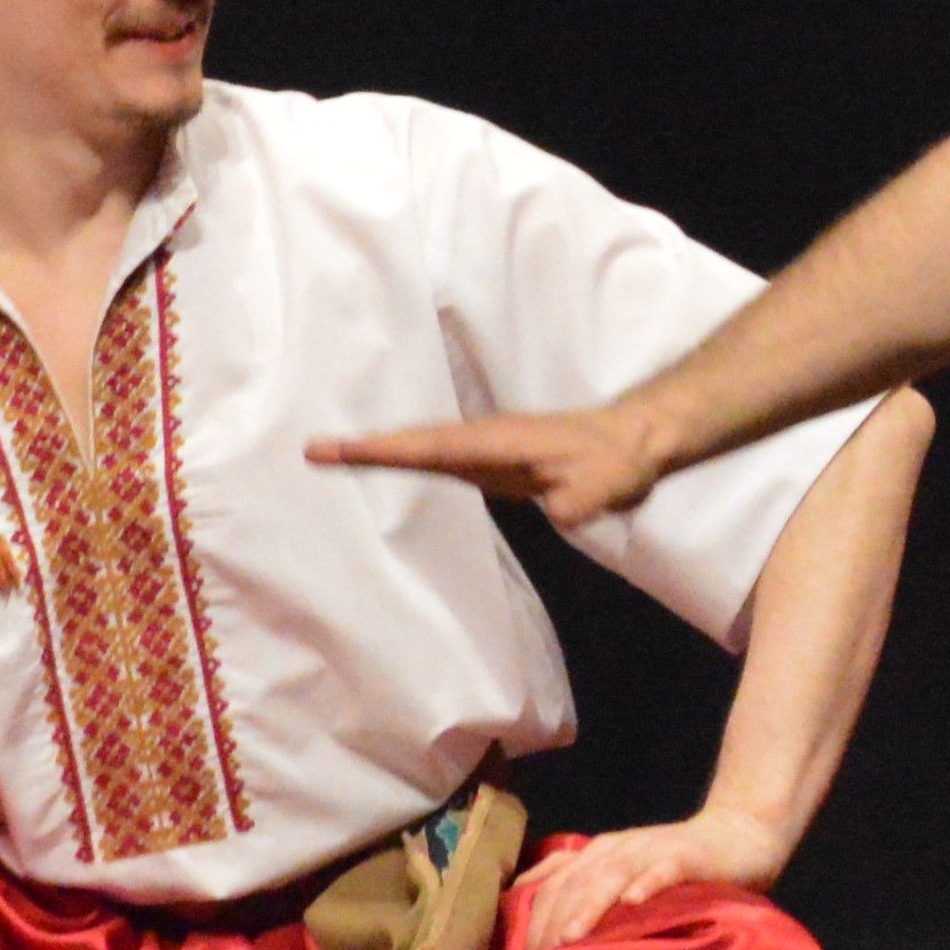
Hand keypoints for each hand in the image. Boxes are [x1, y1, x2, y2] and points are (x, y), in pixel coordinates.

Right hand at [309, 399, 669, 525]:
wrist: (638, 439)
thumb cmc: (618, 459)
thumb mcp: (602, 485)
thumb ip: (575, 501)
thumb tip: (558, 511)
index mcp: (499, 441)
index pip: (432, 446)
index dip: (386, 449)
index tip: (339, 448)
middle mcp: (485, 440)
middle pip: (415, 443)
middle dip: (365, 447)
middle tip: (311, 450)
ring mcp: (488, 450)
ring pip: (425, 449)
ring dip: (382, 452)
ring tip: (332, 457)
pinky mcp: (495, 463)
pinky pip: (442, 460)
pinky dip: (409, 461)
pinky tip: (389, 469)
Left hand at [507, 809, 791, 949]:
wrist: (739, 834)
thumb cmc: (674, 864)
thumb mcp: (621, 873)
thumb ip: (583, 888)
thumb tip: (533, 918)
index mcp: (597, 855)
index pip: (552, 884)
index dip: (532, 919)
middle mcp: (617, 848)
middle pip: (574, 882)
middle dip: (551, 920)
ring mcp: (652, 850)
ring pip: (611, 875)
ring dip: (589, 905)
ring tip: (570, 936)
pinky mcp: (687, 855)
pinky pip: (664, 869)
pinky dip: (647, 884)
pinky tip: (633, 903)